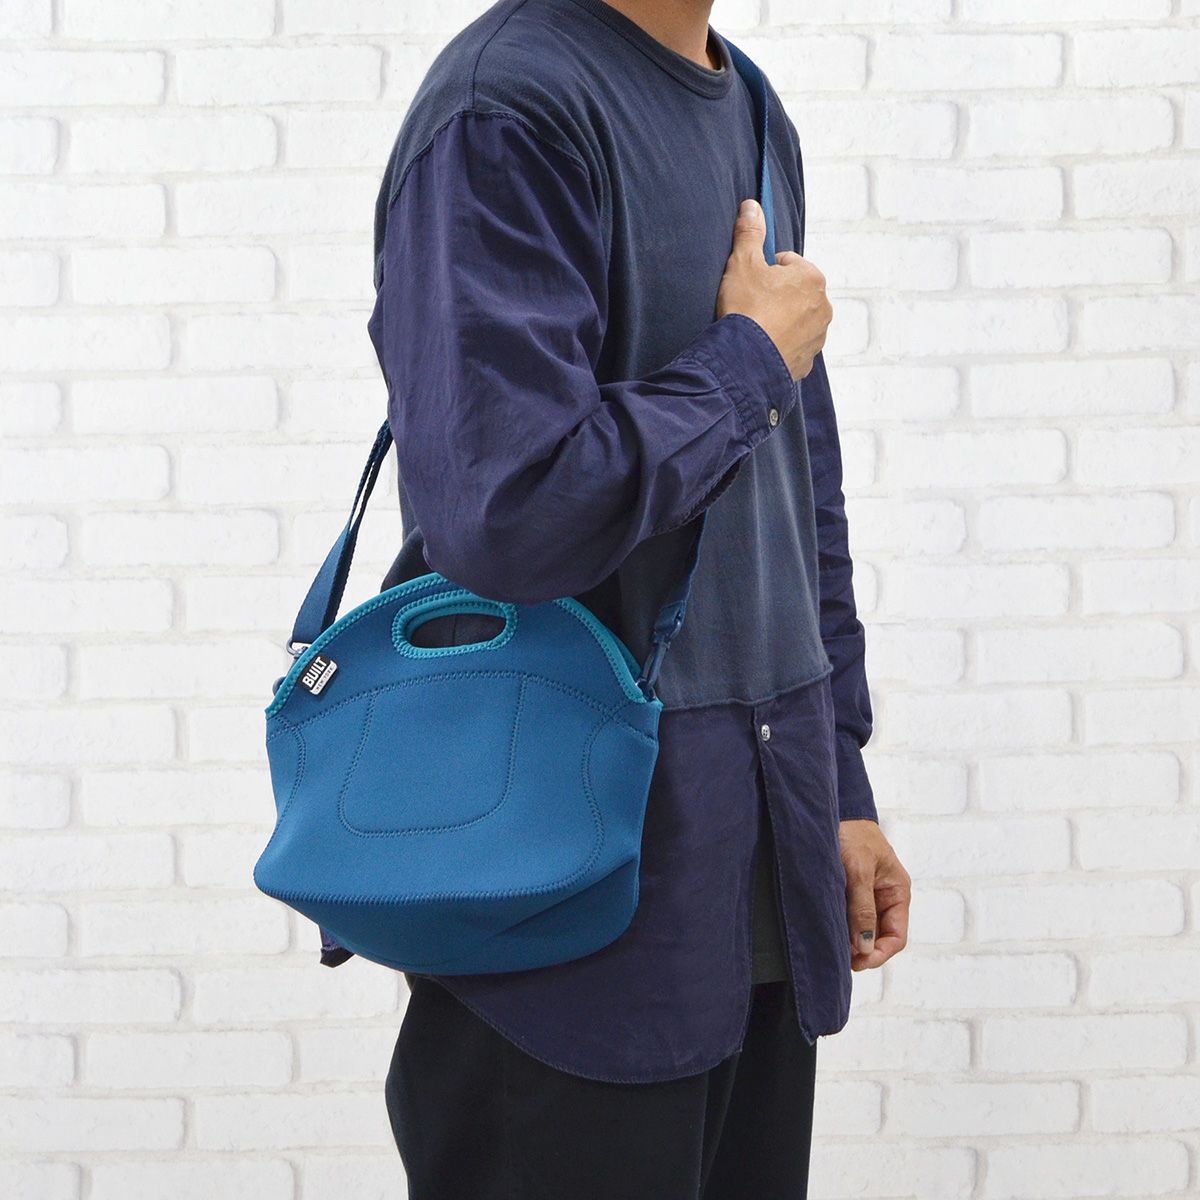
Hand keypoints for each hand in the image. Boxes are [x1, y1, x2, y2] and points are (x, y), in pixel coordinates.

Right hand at [715, 197, 831, 380]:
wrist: (743, 361)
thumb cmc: (745, 309)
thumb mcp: (742, 263)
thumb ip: (749, 232)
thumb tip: (752, 206)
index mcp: (812, 278)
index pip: (787, 263)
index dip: (765, 271)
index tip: (751, 284)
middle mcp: (823, 306)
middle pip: (795, 292)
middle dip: (776, 296)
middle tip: (752, 306)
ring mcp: (817, 336)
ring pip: (796, 320)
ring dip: (780, 321)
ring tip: (756, 327)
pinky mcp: (807, 361)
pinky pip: (793, 346)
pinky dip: (780, 345)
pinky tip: (762, 346)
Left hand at [839, 819, 910, 971]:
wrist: (832, 808)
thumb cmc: (852, 833)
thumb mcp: (858, 870)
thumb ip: (862, 908)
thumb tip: (865, 947)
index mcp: (897, 892)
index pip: (896, 936)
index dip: (879, 954)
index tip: (857, 963)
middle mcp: (886, 896)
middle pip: (880, 936)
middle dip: (862, 950)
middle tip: (838, 957)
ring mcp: (868, 894)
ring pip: (863, 928)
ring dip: (850, 939)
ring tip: (831, 945)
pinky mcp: (850, 890)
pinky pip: (850, 916)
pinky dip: (841, 926)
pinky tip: (827, 929)